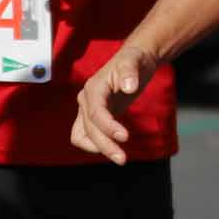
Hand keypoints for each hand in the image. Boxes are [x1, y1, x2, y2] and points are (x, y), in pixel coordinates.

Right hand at [70, 45, 156, 165]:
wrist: (134, 60)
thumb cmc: (134, 59)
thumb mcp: (134, 60)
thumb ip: (130, 71)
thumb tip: (128, 86)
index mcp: (94, 88)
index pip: (95, 113)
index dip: (108, 127)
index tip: (125, 137)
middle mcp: (87, 100)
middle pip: (89, 129)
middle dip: (105, 145)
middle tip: (122, 159)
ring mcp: (88, 109)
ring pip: (83, 135)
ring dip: (98, 148)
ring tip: (118, 157)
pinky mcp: (95, 116)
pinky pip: (86, 136)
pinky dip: (96, 145)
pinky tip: (113, 148)